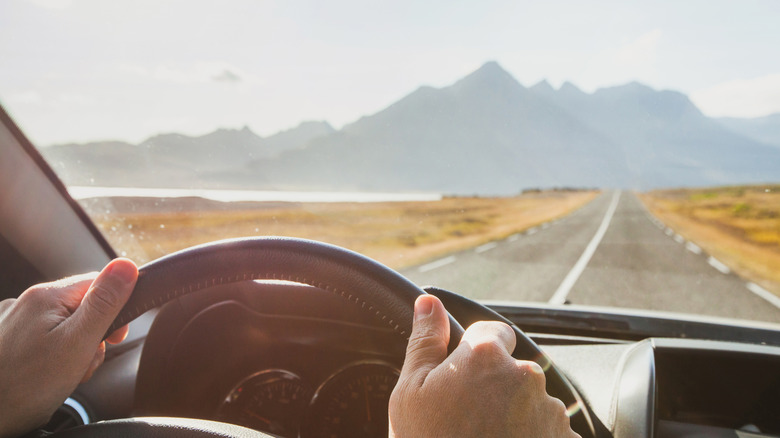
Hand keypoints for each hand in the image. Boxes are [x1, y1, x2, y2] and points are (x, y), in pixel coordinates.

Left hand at [0, 258, 137, 437]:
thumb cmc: (26, 387)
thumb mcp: (78, 343)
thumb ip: (104, 303)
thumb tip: (126, 266)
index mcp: (45, 296)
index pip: (98, 284)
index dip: (115, 310)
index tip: (115, 338)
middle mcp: (25, 303)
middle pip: (81, 308)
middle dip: (92, 337)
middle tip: (83, 364)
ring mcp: (12, 323)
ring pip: (63, 327)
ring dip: (74, 351)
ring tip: (64, 375)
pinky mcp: (6, 342)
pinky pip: (43, 340)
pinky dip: (53, 357)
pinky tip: (47, 376)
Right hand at [389, 295, 578, 437]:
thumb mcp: (410, 393)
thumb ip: (424, 341)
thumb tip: (428, 303)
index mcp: (486, 356)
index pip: (493, 331)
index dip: (475, 353)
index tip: (462, 378)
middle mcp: (526, 376)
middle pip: (513, 367)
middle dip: (495, 386)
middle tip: (467, 419)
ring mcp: (550, 412)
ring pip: (531, 400)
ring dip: (514, 414)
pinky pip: (548, 430)